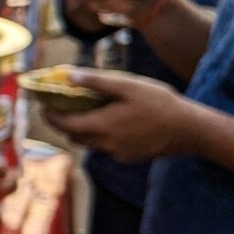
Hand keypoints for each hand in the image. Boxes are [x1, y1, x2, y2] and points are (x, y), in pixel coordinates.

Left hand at [44, 69, 197, 161]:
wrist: (191, 130)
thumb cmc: (160, 103)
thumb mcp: (128, 85)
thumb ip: (96, 81)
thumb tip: (69, 76)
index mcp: (101, 126)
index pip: (63, 124)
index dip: (49, 116)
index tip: (42, 106)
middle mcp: (105, 144)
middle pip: (73, 135)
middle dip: (63, 123)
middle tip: (61, 107)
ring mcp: (117, 153)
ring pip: (90, 143)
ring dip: (83, 129)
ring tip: (86, 111)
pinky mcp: (129, 157)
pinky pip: (106, 147)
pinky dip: (101, 136)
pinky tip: (112, 122)